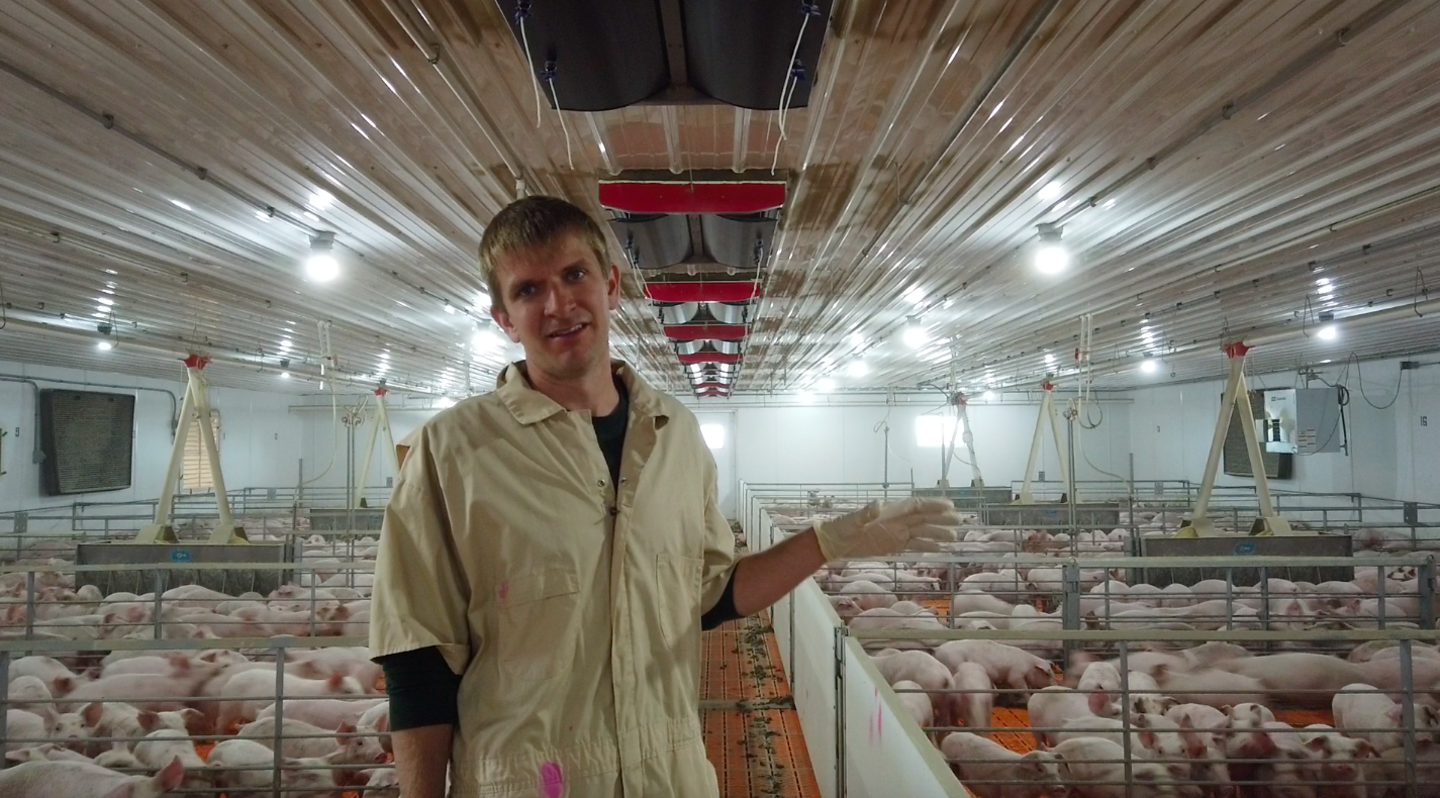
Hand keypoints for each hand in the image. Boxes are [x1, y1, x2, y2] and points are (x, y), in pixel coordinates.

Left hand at [813, 498, 961, 560]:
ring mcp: (896, 533)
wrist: (834, 542)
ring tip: (955, 538)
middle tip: (960, 521)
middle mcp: (897, 520)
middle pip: (924, 518)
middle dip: (942, 519)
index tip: (950, 506)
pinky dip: (927, 547)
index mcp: (890, 511)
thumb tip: (877, 503)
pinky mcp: (894, 545)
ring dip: (938, 534)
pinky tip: (940, 550)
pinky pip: (914, 545)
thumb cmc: (842, 528)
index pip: (916, 506)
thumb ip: (865, 513)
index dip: (933, 505)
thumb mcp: (851, 521)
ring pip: (922, 532)